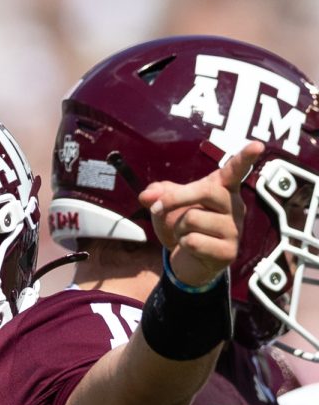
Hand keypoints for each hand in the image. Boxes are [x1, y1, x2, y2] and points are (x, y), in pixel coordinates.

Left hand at [137, 140, 264, 287]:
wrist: (188, 260)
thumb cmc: (182, 225)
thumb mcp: (165, 205)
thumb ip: (156, 193)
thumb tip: (146, 196)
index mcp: (222, 188)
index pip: (235, 170)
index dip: (245, 157)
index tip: (257, 145)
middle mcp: (234, 206)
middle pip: (205, 191)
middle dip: (174, 199)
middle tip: (155, 208)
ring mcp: (234, 229)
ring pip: (194, 219)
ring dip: (178, 227)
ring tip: (185, 234)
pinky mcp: (228, 251)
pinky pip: (193, 241)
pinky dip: (183, 244)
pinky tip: (192, 248)